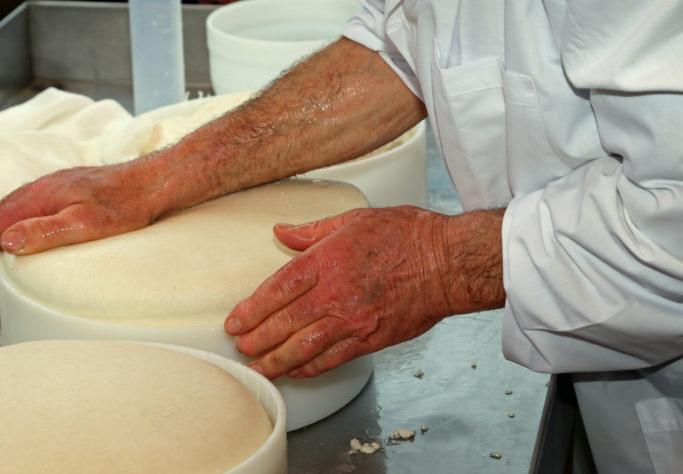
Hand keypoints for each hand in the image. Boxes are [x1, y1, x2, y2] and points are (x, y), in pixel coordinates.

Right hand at [0, 159, 166, 277]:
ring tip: (14, 254)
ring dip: (11, 230)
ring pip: (21, 207)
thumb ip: (44, 230)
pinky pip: (40, 205)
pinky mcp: (74, 188)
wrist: (153, 183)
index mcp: (41, 193)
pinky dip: (29, 222)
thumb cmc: (124, 204)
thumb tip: (8, 241)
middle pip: (5, 212)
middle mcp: (45, 185)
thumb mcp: (83, 224)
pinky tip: (41, 234)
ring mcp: (60, 185)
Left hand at [224, 206, 505, 378]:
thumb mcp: (354, 218)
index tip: (235, 321)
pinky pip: (333, 358)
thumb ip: (313, 230)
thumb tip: (282, 232)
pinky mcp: (371, 338)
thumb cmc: (407, 235)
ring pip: (304, 346)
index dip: (251, 308)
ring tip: (257, 367)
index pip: (277, 288)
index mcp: (327, 260)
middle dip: (257, 339)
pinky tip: (295, 371)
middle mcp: (336, 293)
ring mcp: (353, 319)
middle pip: (284, 322)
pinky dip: (310, 367)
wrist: (447, 262)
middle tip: (240, 347)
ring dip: (276, 360)